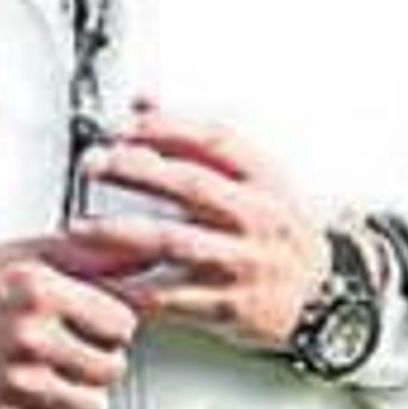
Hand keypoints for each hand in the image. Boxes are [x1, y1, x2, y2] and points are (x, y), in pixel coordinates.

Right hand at [0, 232, 149, 408]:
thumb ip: (95, 256)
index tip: (95, 323)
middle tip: (75, 350)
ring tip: (60, 377)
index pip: (123, 325)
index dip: (113, 324)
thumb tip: (149, 254)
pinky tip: (43, 404)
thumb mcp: (34, 255)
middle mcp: (29, 339)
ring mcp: (14, 382)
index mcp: (41, 293)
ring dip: (83, 397)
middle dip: (100, 361)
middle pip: (112, 370)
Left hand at [70, 102, 328, 351]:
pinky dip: (133, 291)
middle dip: (134, 171)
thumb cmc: (280, 232)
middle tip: (94, 164)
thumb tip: (143, 101)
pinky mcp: (228, 307)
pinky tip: (103, 284)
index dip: (167, 128)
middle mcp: (255, 218)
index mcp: (264, 180)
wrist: (327, 297)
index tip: (126, 125)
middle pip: (188, 185)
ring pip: (174, 242)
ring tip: (80, 228)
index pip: (215, 141)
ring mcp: (242, 263)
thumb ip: (197, 139)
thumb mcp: (256, 177)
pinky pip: (171, 298)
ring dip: (120, 234)